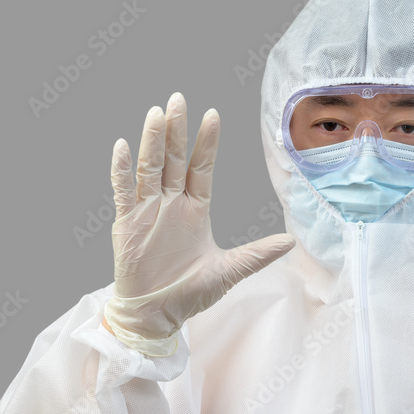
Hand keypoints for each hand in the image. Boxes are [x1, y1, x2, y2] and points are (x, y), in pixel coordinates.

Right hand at [102, 92, 294, 354]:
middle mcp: (171, 204)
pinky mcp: (126, 224)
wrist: (156, 315)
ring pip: (150, 168)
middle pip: (173, 159)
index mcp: (195, 209)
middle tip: (179, 99)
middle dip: (177, 130)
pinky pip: (123, 192)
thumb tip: (291, 242)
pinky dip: (122, 170)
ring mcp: (147, 211)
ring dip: (152, 142)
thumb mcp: (229, 271)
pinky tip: (123, 147)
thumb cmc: (189, 293)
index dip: (206, 142)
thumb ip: (257, 254)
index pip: (201, 167)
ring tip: (156, 114)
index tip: (212, 114)